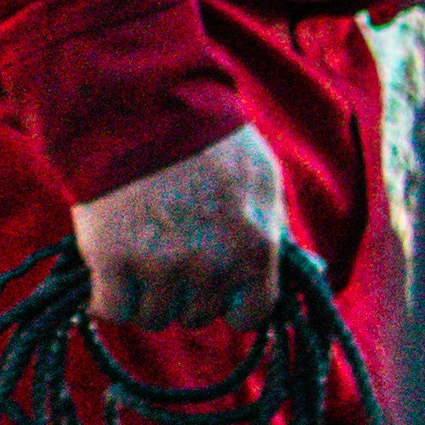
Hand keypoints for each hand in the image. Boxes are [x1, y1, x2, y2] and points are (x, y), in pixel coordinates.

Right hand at [71, 124, 284, 332]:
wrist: (139, 107)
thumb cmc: (207, 141)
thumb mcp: (263, 178)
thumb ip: (280, 228)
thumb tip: (316, 268)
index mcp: (254, 248)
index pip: (250, 314)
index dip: (231, 300)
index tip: (214, 281)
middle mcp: (211, 266)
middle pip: (198, 315)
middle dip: (186, 290)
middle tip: (170, 247)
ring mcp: (160, 266)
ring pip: (154, 317)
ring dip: (146, 296)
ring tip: (139, 253)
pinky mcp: (112, 261)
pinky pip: (113, 310)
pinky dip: (109, 298)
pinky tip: (110, 271)